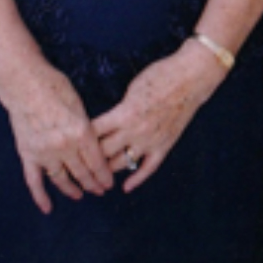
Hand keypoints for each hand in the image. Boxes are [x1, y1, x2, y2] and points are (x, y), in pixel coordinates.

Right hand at [0, 62, 113, 213]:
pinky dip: (41, 196)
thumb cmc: (54, 86)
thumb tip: (93, 142)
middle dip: (93, 183)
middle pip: (82, 172)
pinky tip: (48, 208)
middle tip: (100, 191)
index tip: (109, 183)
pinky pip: (34, 181)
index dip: (104, 175)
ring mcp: (45, 153)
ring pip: (61, 178)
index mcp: (81, 132)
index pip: (97, 161)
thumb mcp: (79, 104)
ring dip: (72, 189)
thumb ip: (86, 126)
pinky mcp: (28, 154)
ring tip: (80, 195)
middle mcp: (65, 147)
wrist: (25, 84)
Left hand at [93, 39, 225, 190]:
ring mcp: (150, 141)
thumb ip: (119, 108)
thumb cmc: (160, 75)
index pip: (94, 132)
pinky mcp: (164, 146)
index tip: (72, 143)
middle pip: (103, 152)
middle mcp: (134, 131)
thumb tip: (107, 121)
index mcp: (124, 113)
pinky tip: (126, 187)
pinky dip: (136, 180)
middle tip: (78, 165)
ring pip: (121, 163)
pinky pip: (147, 169)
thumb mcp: (132, 88)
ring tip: (95, 176)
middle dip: (89, 159)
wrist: (190, 78)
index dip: (80, 139)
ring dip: (107, 170)